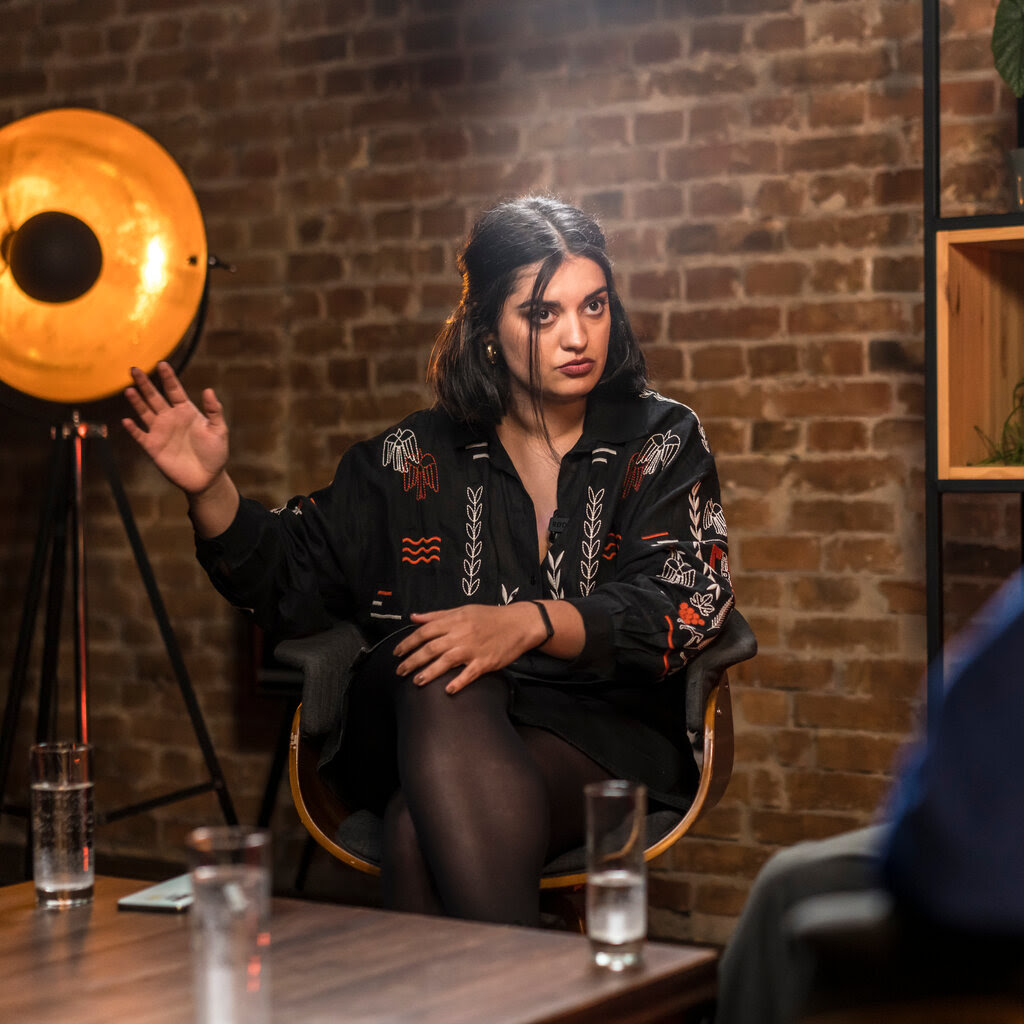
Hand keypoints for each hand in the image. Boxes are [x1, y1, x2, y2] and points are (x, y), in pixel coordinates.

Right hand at [122, 362, 228, 496]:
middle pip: (154, 397)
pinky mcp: (153, 447)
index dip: (168, 377)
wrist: (207, 478)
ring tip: (129, 389)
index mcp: (186, 411)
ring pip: (144, 412)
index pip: (174, 390)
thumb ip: (214, 411)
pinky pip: (140, 435)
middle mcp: (171, 418)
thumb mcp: (219, 430)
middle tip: (134, 369)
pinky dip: (133, 428)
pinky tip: (126, 420)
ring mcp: (161, 432)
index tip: (162, 364)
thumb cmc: (215, 453)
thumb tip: (209, 390)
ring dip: (136, 401)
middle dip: (145, 383)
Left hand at [392, 603, 547, 693]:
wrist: (518, 623)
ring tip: (417, 681)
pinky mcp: (486, 662)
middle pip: (431, 648)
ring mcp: (473, 649)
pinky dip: (458, 681)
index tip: (397, 653)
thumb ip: (436, 616)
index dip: (408, 643)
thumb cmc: (490, 617)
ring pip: (446, 661)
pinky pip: (470, 673)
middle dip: (413, 660)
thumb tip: (414, 617)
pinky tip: (448, 690)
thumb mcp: (462, 610)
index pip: (425, 631)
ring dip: (430, 672)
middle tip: (400, 671)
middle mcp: (461, 634)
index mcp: (454, 620)